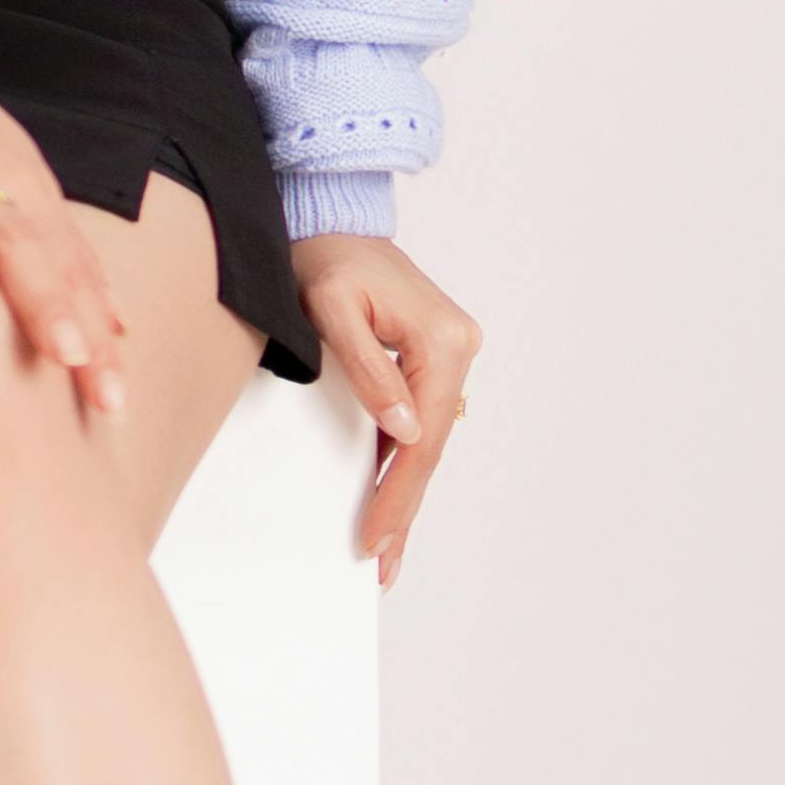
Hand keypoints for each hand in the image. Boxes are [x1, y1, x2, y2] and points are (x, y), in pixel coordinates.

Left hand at [292, 229, 481, 586]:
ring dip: (404, 491)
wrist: (329, 222)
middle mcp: (458, 348)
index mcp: (443, 341)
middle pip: (429, 447)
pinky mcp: (432, 360)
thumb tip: (402, 430)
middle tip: (383, 563)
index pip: (421, 437)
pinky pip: (418, 421)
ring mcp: (449, 355)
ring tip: (385, 546)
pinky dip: (400, 461)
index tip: (376, 537)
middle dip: (403, 507)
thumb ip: (368, 370)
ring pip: (426, 441)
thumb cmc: (326, 258)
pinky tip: (387, 496)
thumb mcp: (332, 309)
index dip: (397, 492)